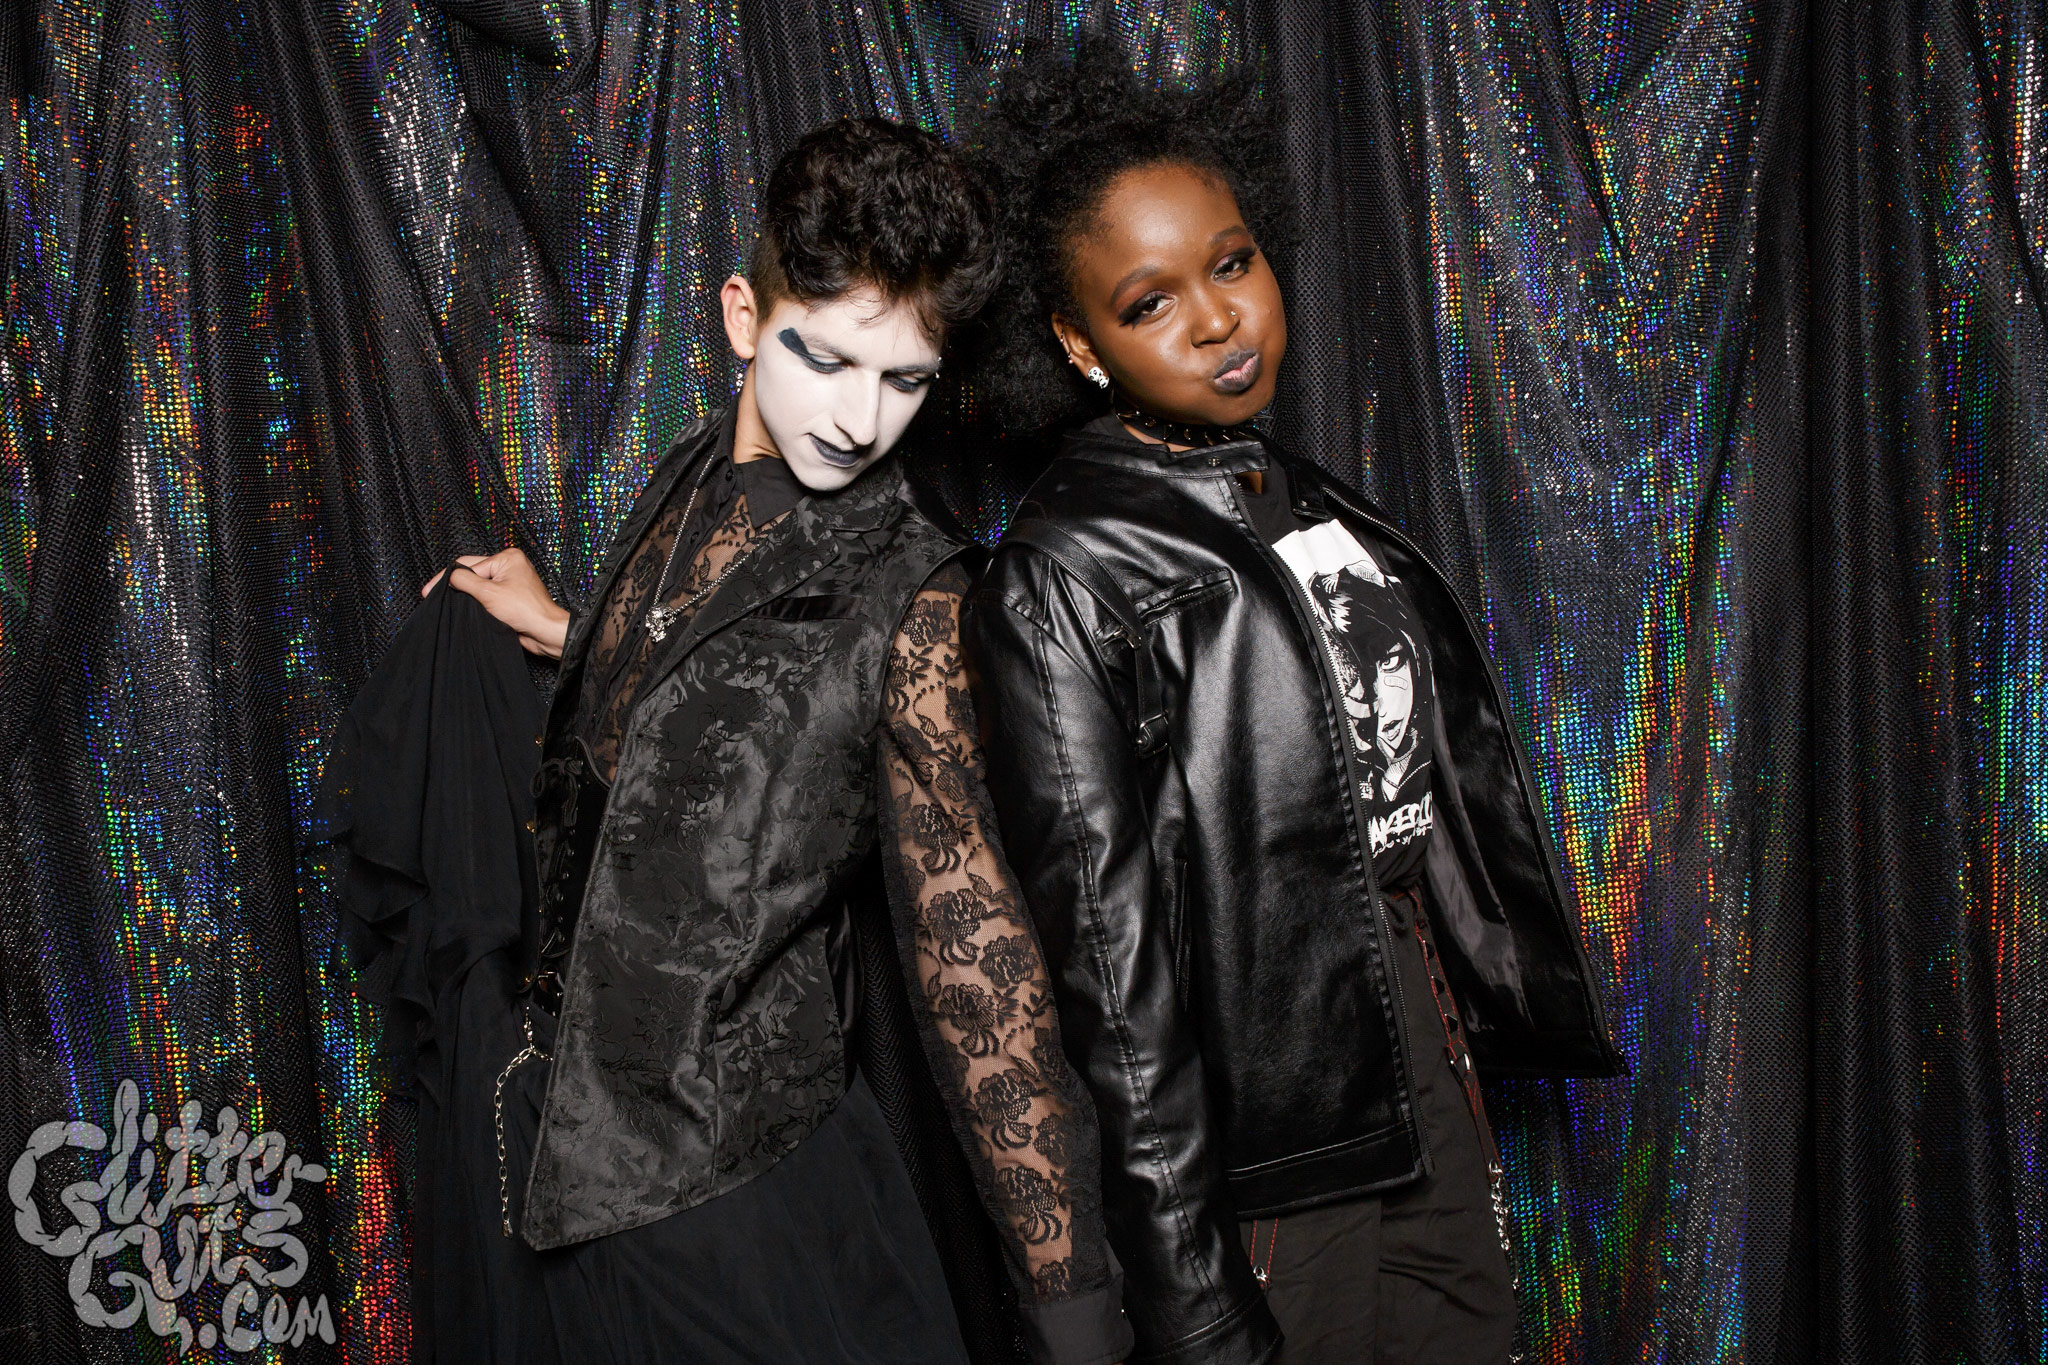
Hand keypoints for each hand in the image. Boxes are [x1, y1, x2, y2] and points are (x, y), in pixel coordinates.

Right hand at [422, 548, 570, 657]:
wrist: (545, 633)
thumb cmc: (526, 611)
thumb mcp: (488, 593)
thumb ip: (464, 581)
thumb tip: (448, 577)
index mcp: (506, 557)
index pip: (468, 564)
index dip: (447, 578)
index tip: (429, 591)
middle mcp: (509, 566)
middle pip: (472, 573)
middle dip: (454, 585)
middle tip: (432, 597)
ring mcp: (510, 582)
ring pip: (478, 586)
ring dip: (465, 596)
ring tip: (448, 604)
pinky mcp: (509, 598)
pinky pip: (486, 597)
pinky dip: (475, 603)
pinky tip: (464, 609)